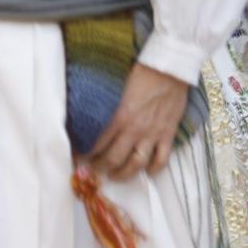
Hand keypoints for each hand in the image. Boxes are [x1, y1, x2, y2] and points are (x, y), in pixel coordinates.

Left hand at [88, 63, 190, 180]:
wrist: (168, 70)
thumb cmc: (138, 75)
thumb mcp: (114, 91)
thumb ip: (106, 109)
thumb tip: (91, 120)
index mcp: (117, 118)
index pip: (97, 144)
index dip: (86, 155)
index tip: (79, 159)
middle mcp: (133, 130)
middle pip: (114, 158)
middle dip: (101, 167)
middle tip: (95, 170)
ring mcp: (152, 134)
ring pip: (136, 163)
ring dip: (124, 174)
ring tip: (115, 177)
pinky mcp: (168, 134)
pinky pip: (161, 159)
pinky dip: (154, 169)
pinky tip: (147, 172)